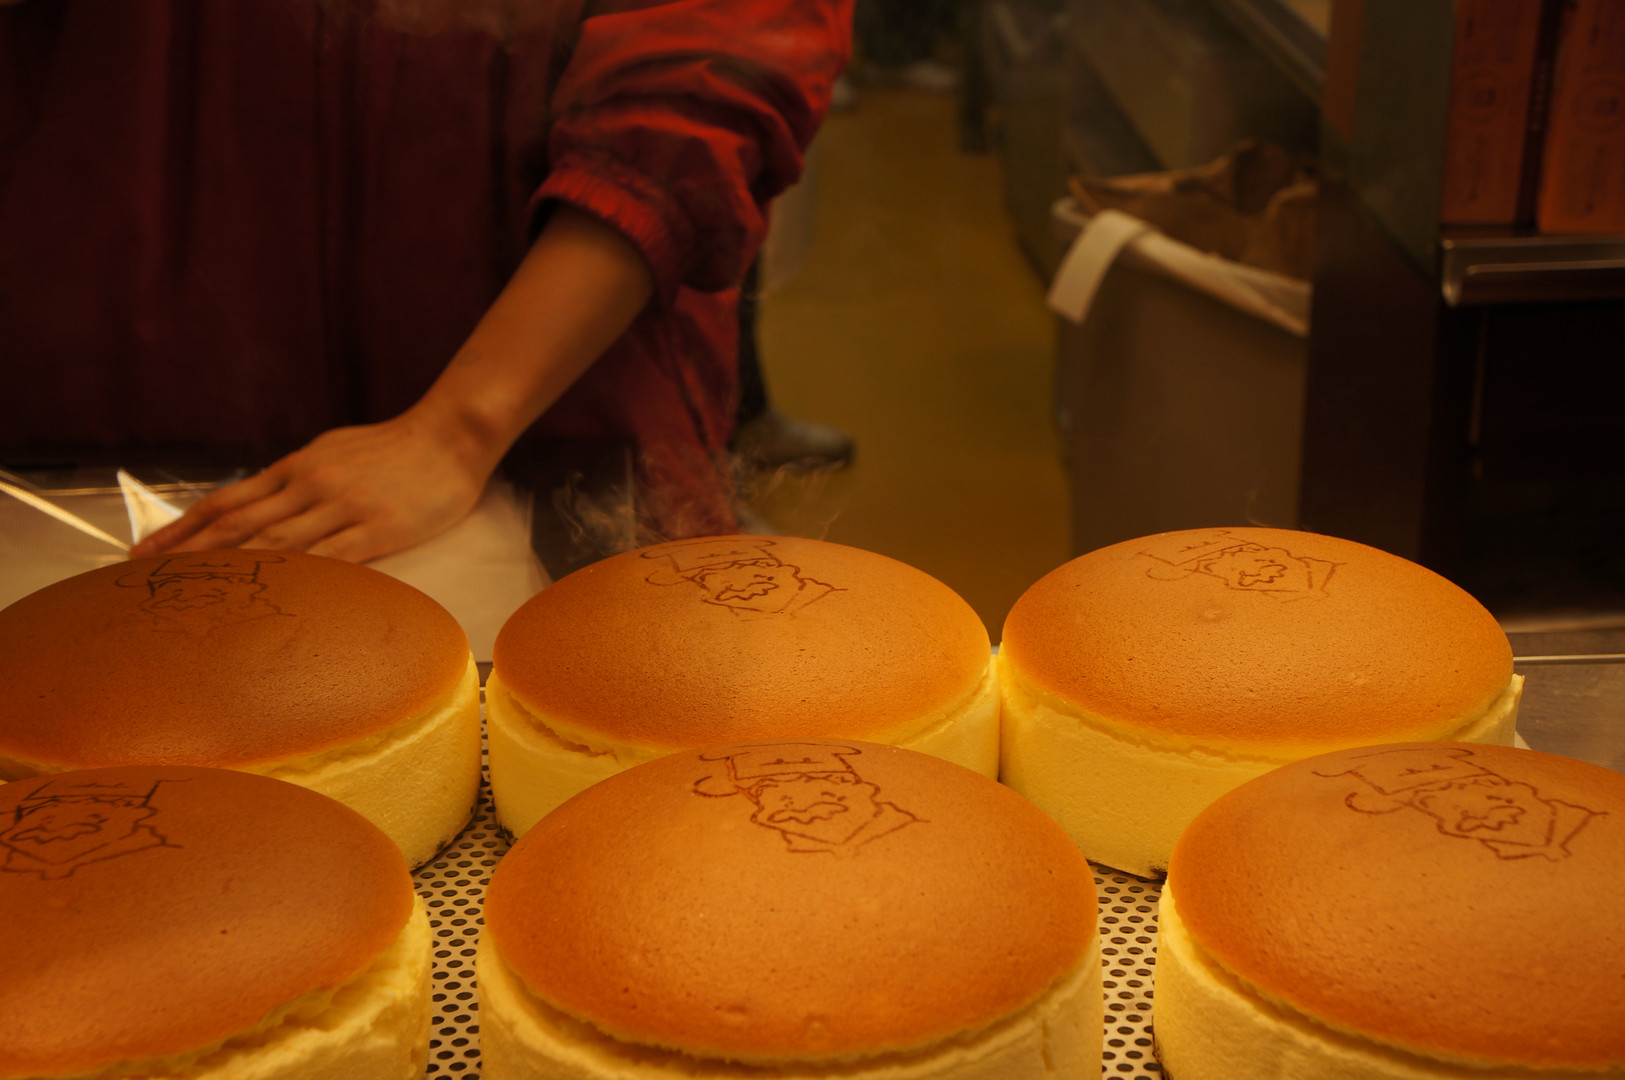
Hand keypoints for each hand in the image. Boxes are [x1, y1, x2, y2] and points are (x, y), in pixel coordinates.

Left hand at [130, 408, 491, 561]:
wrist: (450, 437)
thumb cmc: (397, 446)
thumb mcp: (336, 450)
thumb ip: (301, 475)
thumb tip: (268, 499)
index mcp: (298, 466)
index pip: (229, 501)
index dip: (185, 527)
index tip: (149, 549)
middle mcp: (310, 485)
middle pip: (239, 526)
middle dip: (191, 553)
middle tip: (148, 578)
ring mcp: (343, 508)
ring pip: (275, 544)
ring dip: (232, 570)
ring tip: (195, 594)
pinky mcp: (377, 529)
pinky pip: (329, 559)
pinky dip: (295, 579)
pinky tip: (270, 597)